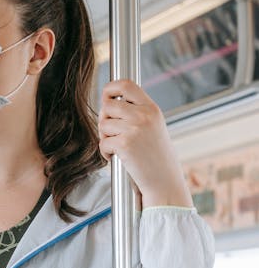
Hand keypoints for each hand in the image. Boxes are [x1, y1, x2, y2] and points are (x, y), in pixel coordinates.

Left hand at [98, 79, 194, 208]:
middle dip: (104, 119)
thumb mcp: (154, 127)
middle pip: (108, 105)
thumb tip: (108, 103)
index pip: (126, 84)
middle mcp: (144, 115)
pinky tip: (116, 157)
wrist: (165, 183)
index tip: (106, 98)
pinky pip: (103, 142)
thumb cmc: (157, 157)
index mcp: (152, 109)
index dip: (110, 88)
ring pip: (103, 124)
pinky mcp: (125, 144)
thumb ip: (136, 112)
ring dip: (105, 137)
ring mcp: (134, 129)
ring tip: (117, 147)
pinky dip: (105, 152)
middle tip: (111, 132)